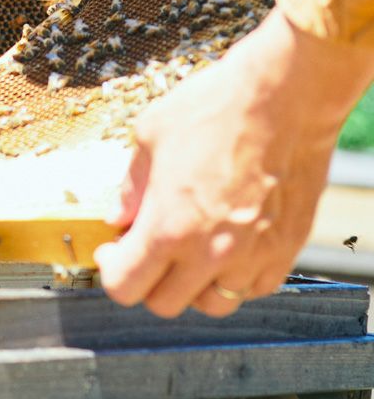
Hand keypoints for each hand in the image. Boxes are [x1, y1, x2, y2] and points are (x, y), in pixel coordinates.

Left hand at [95, 9, 373, 318]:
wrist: (285, 94)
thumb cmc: (215, 107)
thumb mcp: (149, 136)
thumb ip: (130, 186)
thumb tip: (118, 217)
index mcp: (168, 227)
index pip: (124, 287)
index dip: (111, 270)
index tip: (112, 249)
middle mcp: (211, 253)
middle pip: (164, 303)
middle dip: (145, 278)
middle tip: (144, 246)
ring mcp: (253, 256)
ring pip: (212, 303)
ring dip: (191, 284)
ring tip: (186, 248)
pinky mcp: (286, 249)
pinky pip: (254, 289)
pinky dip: (234, 278)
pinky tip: (225, 247)